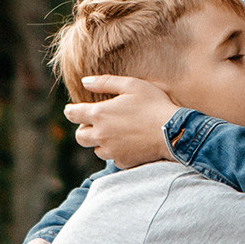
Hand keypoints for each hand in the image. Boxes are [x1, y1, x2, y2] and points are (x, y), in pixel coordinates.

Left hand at [61, 76, 182, 168]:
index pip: (72, 114)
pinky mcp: (122, 162)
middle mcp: (100, 135)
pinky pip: (113, 157)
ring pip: (96, 148)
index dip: (71, 110)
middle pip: (80, 136)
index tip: (73, 109)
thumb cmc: (154, 104)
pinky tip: (130, 142)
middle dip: (84, 129)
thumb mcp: (131, 85)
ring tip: (117, 133)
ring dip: (101, 141)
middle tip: (96, 123)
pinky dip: (117, 151)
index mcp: (99, 114)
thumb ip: (105, 82)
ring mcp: (110, 151)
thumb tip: (84, 81)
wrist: (173, 132)